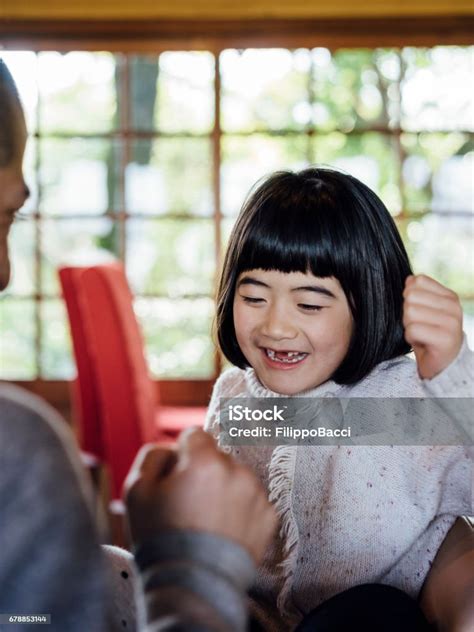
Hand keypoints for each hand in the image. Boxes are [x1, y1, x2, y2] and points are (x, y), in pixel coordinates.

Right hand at [124, 427, 276, 563]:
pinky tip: (222, 530)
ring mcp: (256, 494)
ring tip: (206, 521)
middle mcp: (237, 470)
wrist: (191, 586)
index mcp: (205, 460)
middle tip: (188, 504)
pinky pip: (251, 500)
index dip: (182, 454)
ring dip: (223, 489)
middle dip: (203, 472)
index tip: (176, 477)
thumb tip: (173, 447)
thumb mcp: (137, 490)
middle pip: (216, 456)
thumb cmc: (160, 537)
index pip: (195, 434)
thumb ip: (154, 454)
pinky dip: (239, 510)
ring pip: (235, 477)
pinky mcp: (269, 517)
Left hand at [403, 275, 462, 379]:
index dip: (410, 298)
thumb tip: (410, 279)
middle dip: (407, 314)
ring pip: (410, 312)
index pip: (417, 281)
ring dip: (409, 327)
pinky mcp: (445, 339)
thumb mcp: (423, 310)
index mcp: (449, 296)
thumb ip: (418, 293)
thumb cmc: (429, 336)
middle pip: (411, 296)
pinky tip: (422, 343)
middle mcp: (454, 307)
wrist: (442, 365)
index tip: (420, 313)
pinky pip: (412, 330)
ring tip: (421, 335)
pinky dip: (410, 338)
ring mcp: (452, 322)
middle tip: (419, 326)